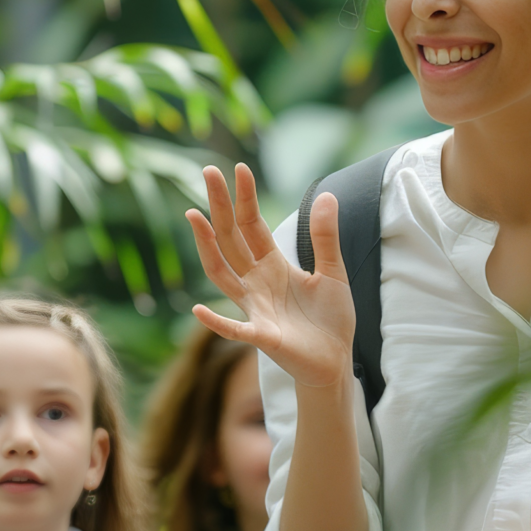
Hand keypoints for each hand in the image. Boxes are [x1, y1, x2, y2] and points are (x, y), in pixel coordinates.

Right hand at [186, 164, 355, 388]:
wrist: (336, 361)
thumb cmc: (330, 319)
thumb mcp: (333, 271)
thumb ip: (325, 237)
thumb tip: (327, 193)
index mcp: (272, 265)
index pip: (252, 225)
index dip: (245, 198)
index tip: (239, 169)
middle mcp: (256, 282)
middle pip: (232, 239)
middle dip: (220, 206)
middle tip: (209, 172)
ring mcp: (255, 308)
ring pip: (223, 273)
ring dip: (207, 247)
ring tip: (195, 217)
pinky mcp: (263, 336)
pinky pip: (235, 329)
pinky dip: (216, 321)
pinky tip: (198, 309)